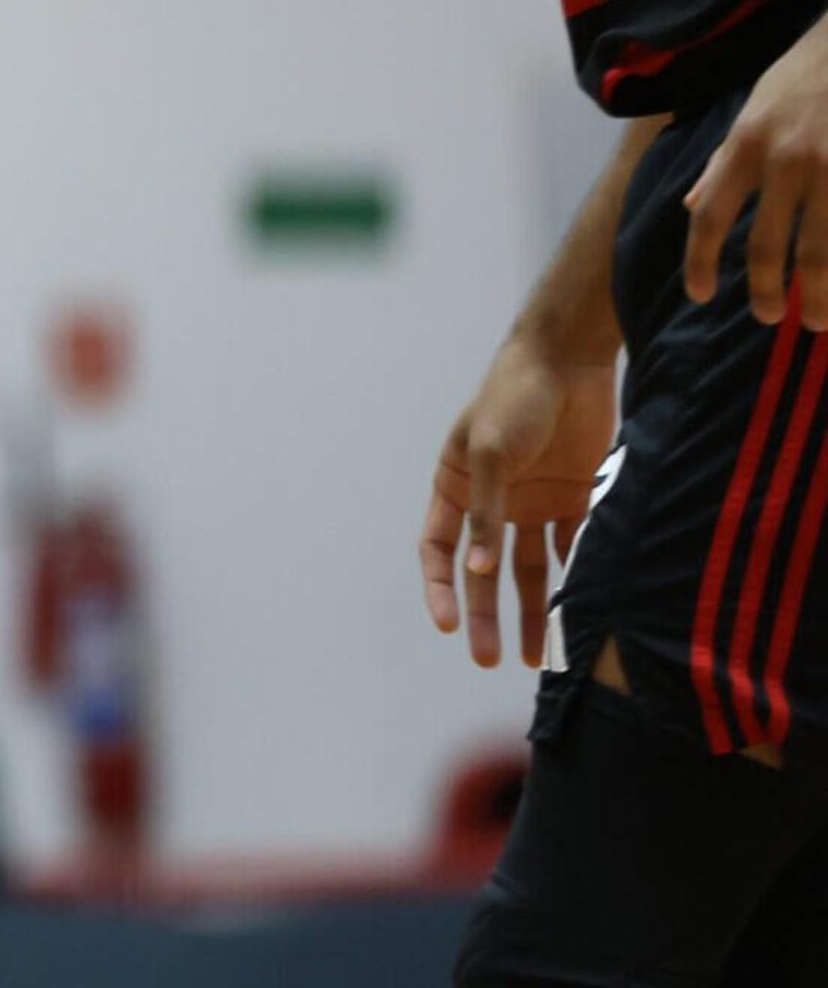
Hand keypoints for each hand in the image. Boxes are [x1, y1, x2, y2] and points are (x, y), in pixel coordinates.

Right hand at [420, 333, 616, 668]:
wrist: (570, 360)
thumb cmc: (513, 397)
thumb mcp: (491, 451)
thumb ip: (485, 511)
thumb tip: (479, 573)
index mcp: (454, 485)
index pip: (437, 548)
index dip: (439, 587)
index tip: (447, 625)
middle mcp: (491, 501)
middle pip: (484, 571)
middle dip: (486, 615)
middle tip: (490, 660)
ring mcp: (533, 502)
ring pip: (529, 571)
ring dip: (532, 611)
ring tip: (538, 655)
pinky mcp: (574, 498)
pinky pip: (573, 547)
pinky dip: (576, 576)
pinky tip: (582, 610)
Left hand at [686, 21, 827, 325]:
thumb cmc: (801, 79)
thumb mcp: (749, 114)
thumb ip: (723, 164)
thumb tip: (693, 206)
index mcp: (746, 146)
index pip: (710, 217)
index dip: (700, 261)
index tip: (699, 295)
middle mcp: (786, 161)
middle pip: (766, 245)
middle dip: (765, 291)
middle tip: (769, 316)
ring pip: (821, 251)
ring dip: (819, 293)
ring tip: (819, 318)